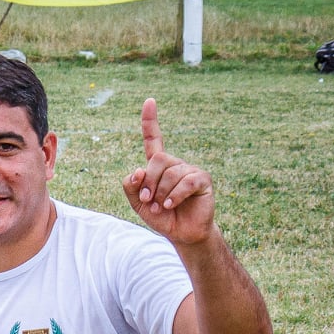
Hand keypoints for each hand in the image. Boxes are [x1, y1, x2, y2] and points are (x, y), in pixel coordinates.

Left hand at [123, 99, 214, 246]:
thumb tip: (137, 170)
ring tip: (162, 206)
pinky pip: (185, 182)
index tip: (149, 101)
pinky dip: (174, 196)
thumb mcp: (137, 202)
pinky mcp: (202, 179)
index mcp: (158, 166)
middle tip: (149, 200)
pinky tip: (172, 205)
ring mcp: (190, 169)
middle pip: (156, 160)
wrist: (181, 233)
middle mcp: (174, 163)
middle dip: (148, 182)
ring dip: (160, 194)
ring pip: (169, 173)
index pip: (153, 139)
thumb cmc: (160, 216)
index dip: (150, 121)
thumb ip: (131, 186)